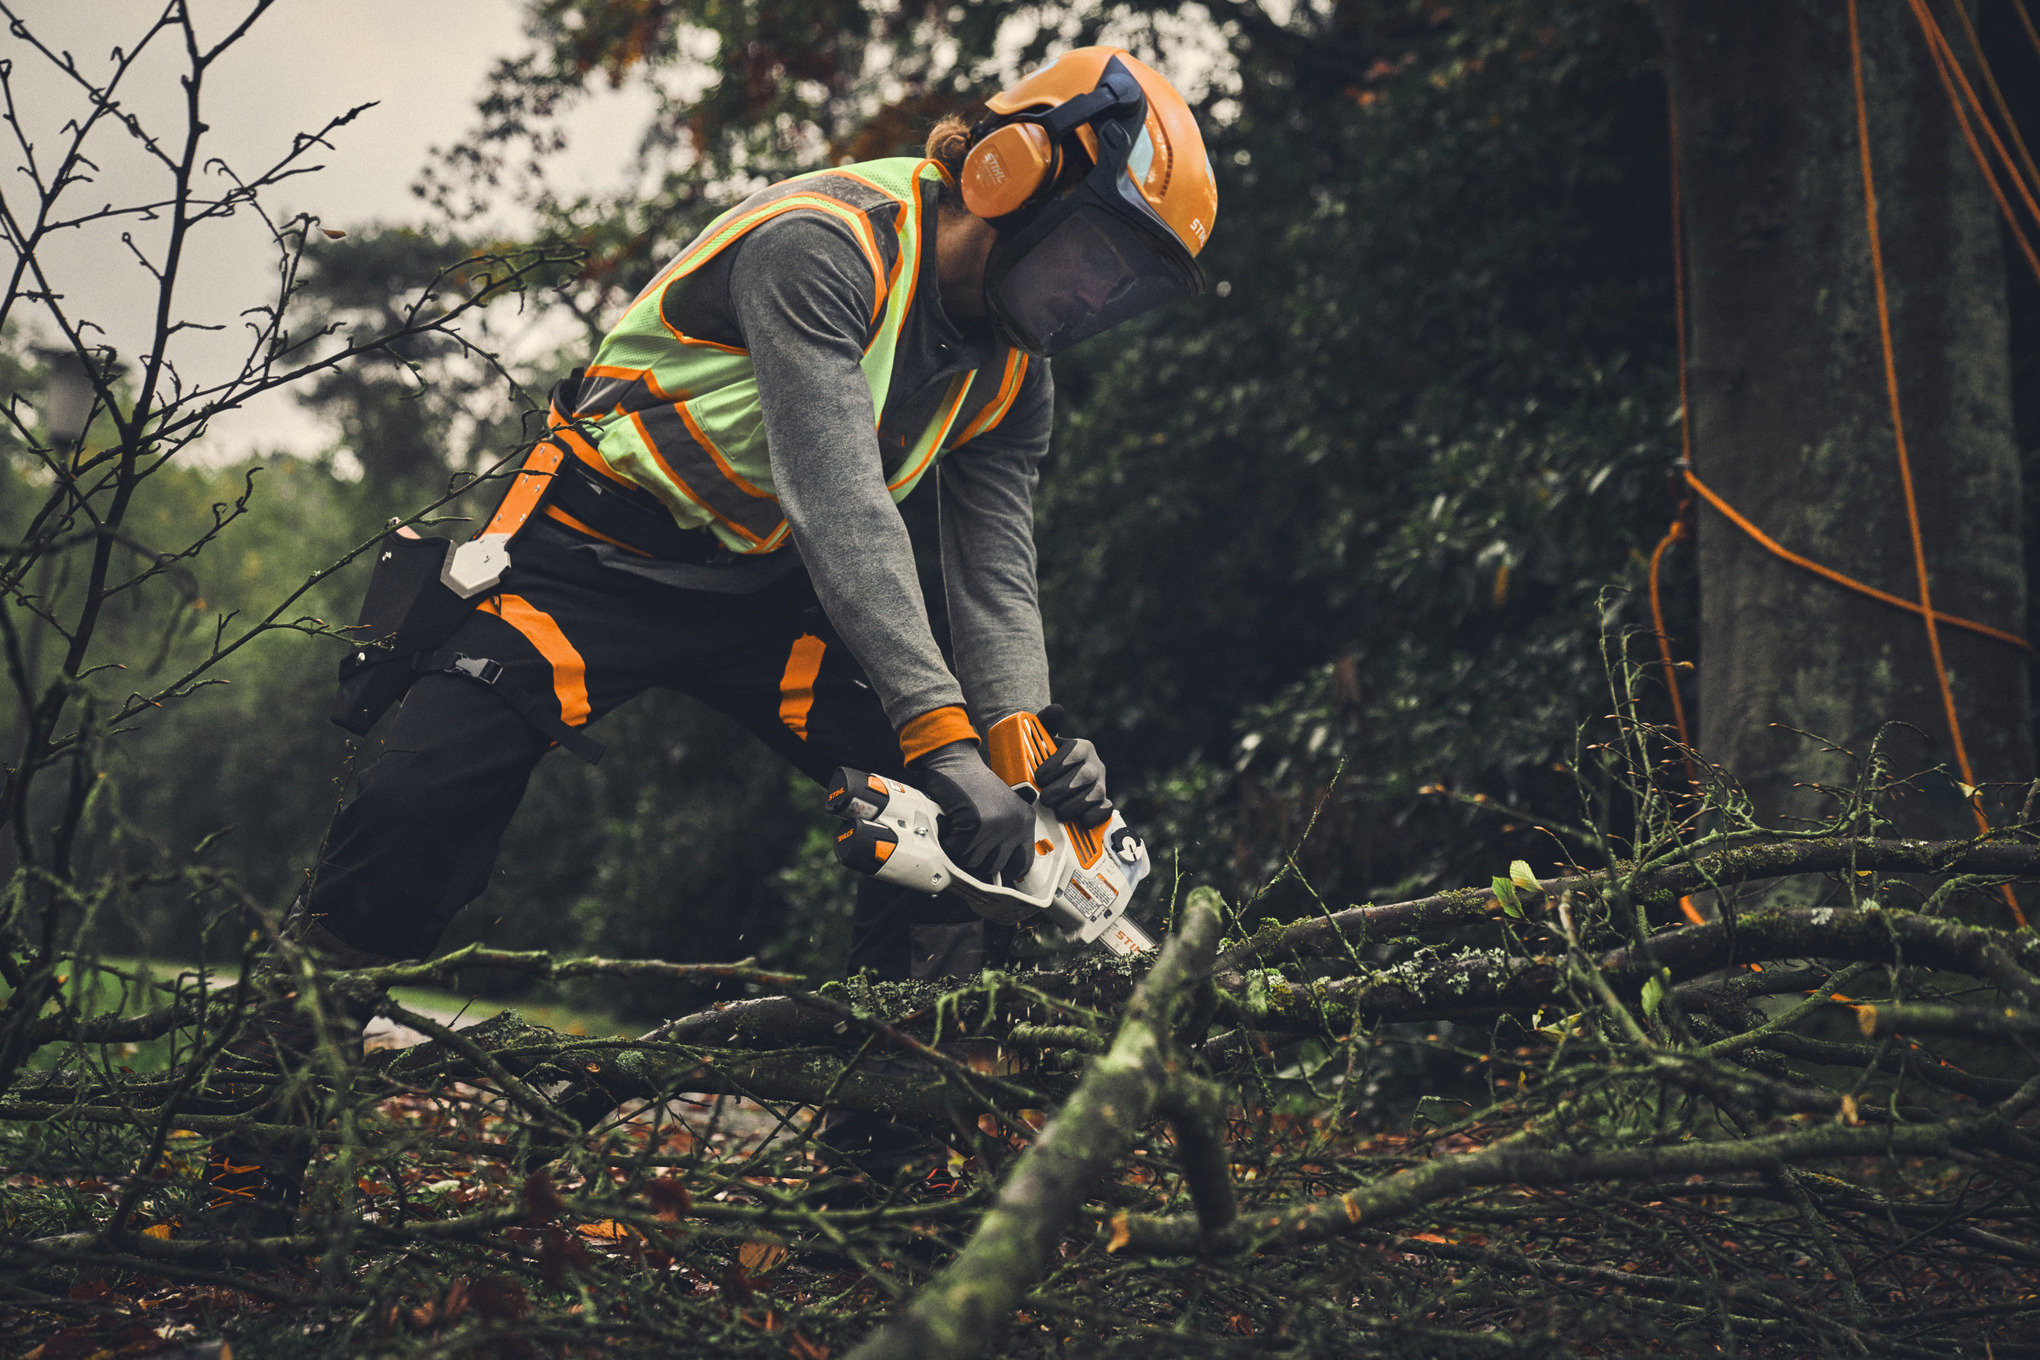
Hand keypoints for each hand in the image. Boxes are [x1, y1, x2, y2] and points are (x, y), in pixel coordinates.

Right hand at [912, 739, 1035, 885]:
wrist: (956, 761)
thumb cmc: (973, 783)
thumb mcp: (1001, 807)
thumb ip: (1005, 834)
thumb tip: (999, 869)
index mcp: (1025, 820)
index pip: (1024, 863)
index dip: (1006, 869)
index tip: (996, 869)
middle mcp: (1015, 824)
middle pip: (994, 866)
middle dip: (976, 857)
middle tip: (968, 840)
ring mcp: (996, 825)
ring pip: (973, 861)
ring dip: (961, 850)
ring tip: (959, 829)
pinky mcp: (975, 824)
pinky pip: (957, 851)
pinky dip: (948, 843)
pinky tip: (950, 826)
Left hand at [1032, 706, 1113, 828]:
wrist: (1050, 777)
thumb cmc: (1044, 758)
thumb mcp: (1042, 740)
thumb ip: (1046, 723)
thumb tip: (1057, 710)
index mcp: (1082, 747)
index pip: (1074, 753)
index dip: (1057, 765)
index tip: (1039, 777)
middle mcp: (1095, 765)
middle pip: (1083, 777)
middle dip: (1063, 790)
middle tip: (1044, 799)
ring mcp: (1100, 785)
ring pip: (1094, 795)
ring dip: (1074, 806)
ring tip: (1057, 812)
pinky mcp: (1102, 803)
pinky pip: (1105, 809)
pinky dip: (1096, 816)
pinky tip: (1082, 821)